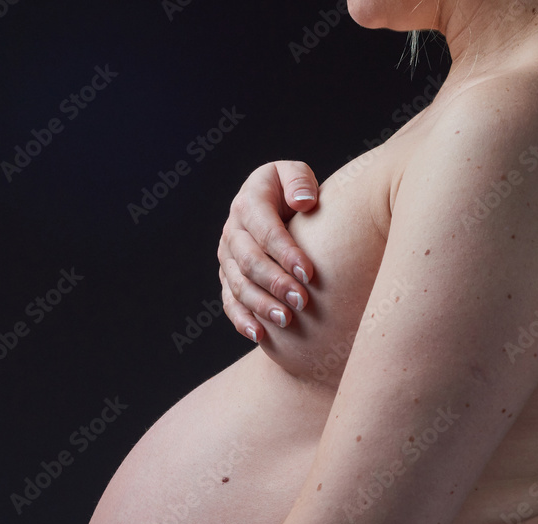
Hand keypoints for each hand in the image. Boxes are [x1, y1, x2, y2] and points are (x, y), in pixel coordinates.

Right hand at [218, 160, 320, 342]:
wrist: (275, 207)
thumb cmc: (292, 191)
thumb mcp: (295, 174)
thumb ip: (299, 181)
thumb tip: (303, 202)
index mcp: (249, 202)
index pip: (265, 229)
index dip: (285, 252)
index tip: (309, 272)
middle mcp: (233, 231)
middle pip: (250, 261)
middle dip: (276, 283)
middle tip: (302, 301)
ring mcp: (228, 257)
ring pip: (238, 285)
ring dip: (261, 305)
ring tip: (286, 320)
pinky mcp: (228, 278)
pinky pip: (230, 303)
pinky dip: (242, 320)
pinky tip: (259, 335)